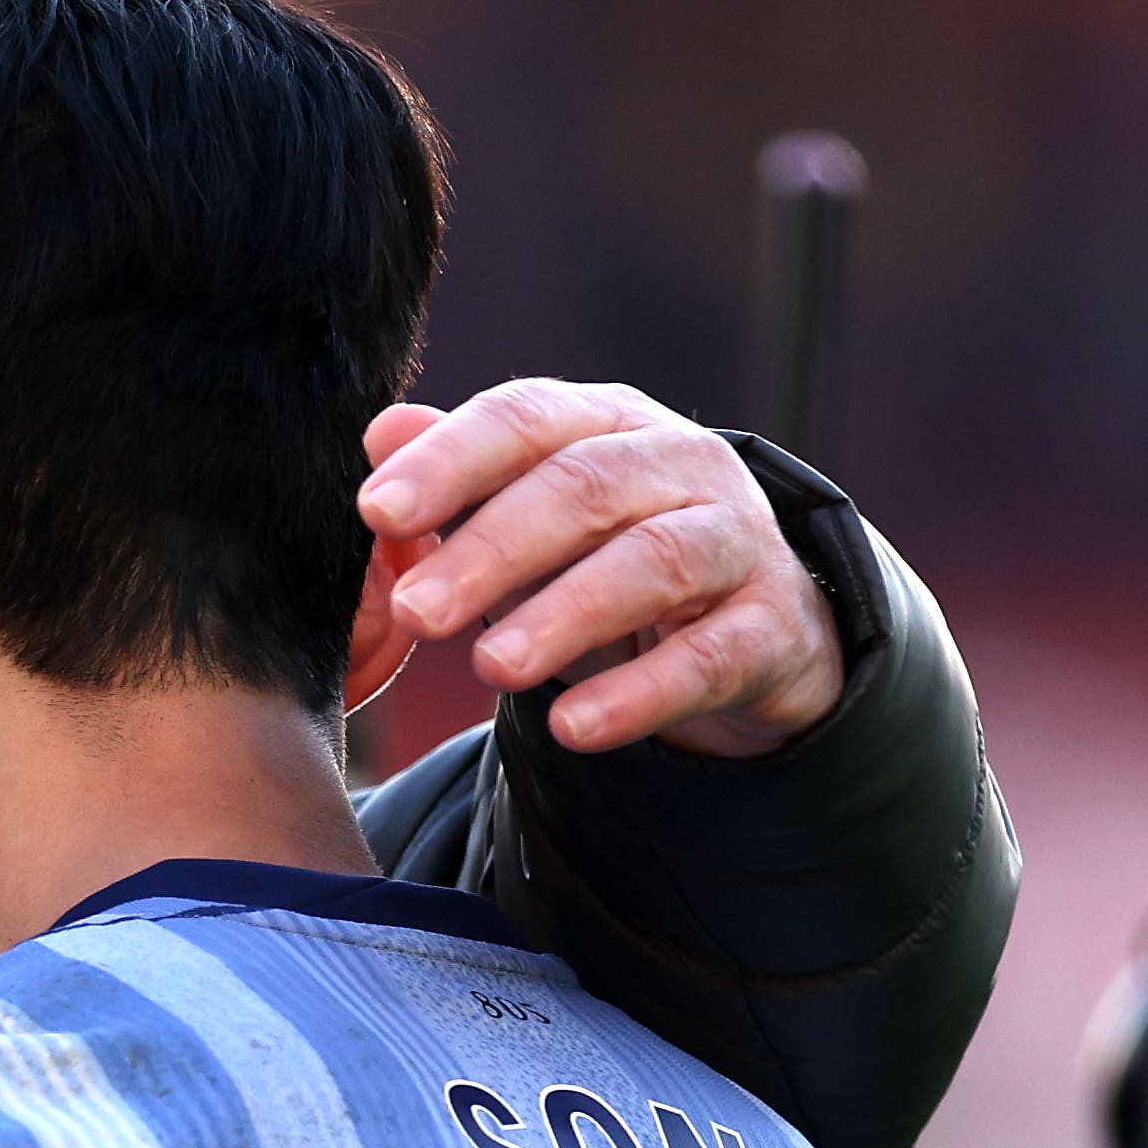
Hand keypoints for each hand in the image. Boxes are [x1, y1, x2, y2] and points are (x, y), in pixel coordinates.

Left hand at [356, 382, 846, 758]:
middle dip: (492, 549)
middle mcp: (681, 464)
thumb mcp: (534, 518)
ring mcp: (738, 540)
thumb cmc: (616, 558)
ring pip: (652, 564)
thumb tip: (382, 434)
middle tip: (418, 611)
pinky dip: (639, 694)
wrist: (757, 626)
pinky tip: (575, 729)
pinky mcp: (770, 626)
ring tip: (492, 667)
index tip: (377, 512)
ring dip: (565, 615)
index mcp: (609, 422)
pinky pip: (707, 659)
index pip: (526, 418)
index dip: (451, 461)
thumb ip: (462, 480)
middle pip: (585, 489)